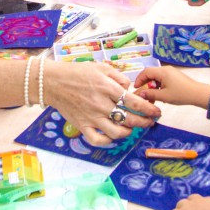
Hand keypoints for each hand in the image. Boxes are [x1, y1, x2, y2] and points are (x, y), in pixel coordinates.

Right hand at [45, 61, 160, 146]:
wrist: (53, 82)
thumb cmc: (77, 72)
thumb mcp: (100, 67)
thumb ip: (118, 76)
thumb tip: (129, 88)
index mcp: (106, 87)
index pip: (133, 102)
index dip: (148, 108)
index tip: (156, 111)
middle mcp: (101, 104)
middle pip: (129, 119)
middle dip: (144, 122)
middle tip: (150, 122)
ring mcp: (91, 117)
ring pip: (116, 132)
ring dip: (128, 132)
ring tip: (131, 129)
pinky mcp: (82, 126)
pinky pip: (98, 140)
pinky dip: (108, 142)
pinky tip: (112, 137)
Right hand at [134, 66, 209, 107]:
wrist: (198, 94)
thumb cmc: (181, 94)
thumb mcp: (164, 96)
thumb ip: (151, 94)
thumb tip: (140, 94)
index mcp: (162, 72)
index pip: (145, 72)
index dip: (139, 79)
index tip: (136, 88)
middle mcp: (166, 69)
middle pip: (151, 74)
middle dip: (146, 84)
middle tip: (144, 95)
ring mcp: (171, 72)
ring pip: (156, 78)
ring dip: (153, 87)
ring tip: (153, 98)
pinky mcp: (174, 77)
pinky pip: (162, 80)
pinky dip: (159, 87)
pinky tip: (161, 96)